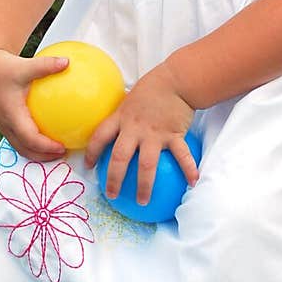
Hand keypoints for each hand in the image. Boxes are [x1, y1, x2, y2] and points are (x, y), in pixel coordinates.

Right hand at [0, 47, 69, 161]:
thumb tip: (67, 62)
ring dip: (37, 152)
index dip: (46, 147)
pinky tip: (47, 132)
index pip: (29, 138)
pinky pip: (18, 137)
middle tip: (63, 154)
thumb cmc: (1, 65)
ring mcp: (2, 124)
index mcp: (10, 114)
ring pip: (20, 146)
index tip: (62, 147)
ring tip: (57, 150)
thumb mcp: (23, 65)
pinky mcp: (2, 121)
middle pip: (25, 149)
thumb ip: (45, 66)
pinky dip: (32, 141)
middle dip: (44, 157)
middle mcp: (5, 123)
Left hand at [84, 64, 197, 204]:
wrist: (177, 79)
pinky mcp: (174, 135)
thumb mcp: (131, 97)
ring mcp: (154, 134)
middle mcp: (134, 128)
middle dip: (114, 179)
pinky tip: (193, 183)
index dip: (92, 153)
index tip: (88, 167)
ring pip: (146, 165)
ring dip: (144, 186)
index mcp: (121, 117)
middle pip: (120, 158)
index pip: (100, 136)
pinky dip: (189, 169)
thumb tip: (118, 128)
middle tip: (112, 196)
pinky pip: (182, 156)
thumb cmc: (154, 87)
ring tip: (142, 202)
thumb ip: (124, 115)